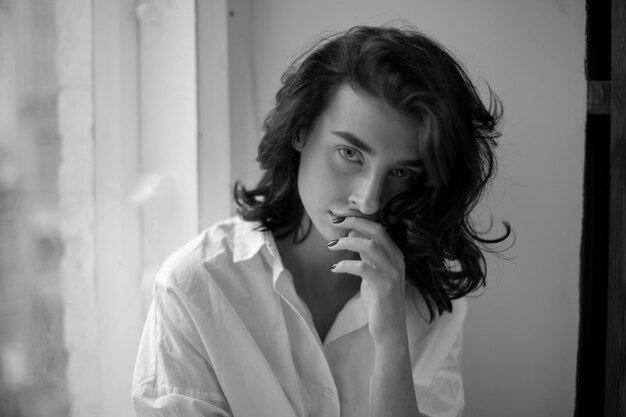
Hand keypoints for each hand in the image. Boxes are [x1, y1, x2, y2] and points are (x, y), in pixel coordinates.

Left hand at [328, 216, 407, 345]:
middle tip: (335, 223)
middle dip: (353, 223)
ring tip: (331, 246)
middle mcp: (397, 261)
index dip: (359, 220)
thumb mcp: (374, 273)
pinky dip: (345, 265)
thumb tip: (353, 237)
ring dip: (347, 242)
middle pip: (376, 231)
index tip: (340, 219)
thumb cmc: (379, 301)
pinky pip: (362, 268)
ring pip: (369, 245)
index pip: (379, 229)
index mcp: (395, 255)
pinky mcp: (384, 287)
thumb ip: (368, 256)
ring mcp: (392, 273)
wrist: (390, 329)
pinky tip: (334, 268)